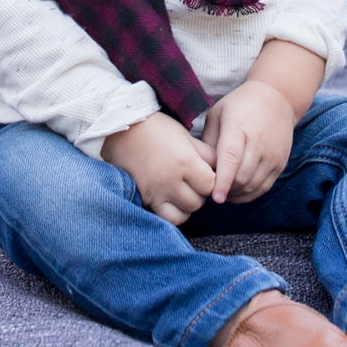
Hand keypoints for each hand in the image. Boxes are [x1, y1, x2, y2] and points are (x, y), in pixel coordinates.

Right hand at [103, 112, 217, 224]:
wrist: (123, 130)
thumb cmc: (156, 129)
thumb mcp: (185, 136)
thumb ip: (205, 153)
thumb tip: (223, 167)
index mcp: (184, 162)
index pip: (211, 185)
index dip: (213, 180)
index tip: (207, 173)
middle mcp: (170, 180)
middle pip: (198, 202)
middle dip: (200, 193)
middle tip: (193, 181)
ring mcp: (156, 192)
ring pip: (184, 214)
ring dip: (187, 205)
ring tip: (183, 191)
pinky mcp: (145, 198)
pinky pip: (165, 218)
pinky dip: (172, 213)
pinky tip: (172, 201)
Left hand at [201, 79, 298, 203]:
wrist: (277, 98)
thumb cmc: (240, 106)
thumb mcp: (217, 114)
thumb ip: (208, 142)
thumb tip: (201, 169)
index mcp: (239, 127)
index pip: (231, 159)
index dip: (223, 180)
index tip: (215, 198)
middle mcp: (260, 142)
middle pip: (242, 177)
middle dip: (226, 189)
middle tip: (211, 190)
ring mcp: (273, 154)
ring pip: (253, 185)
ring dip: (237, 194)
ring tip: (223, 191)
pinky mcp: (281, 163)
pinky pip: (264, 187)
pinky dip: (250, 194)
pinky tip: (237, 191)